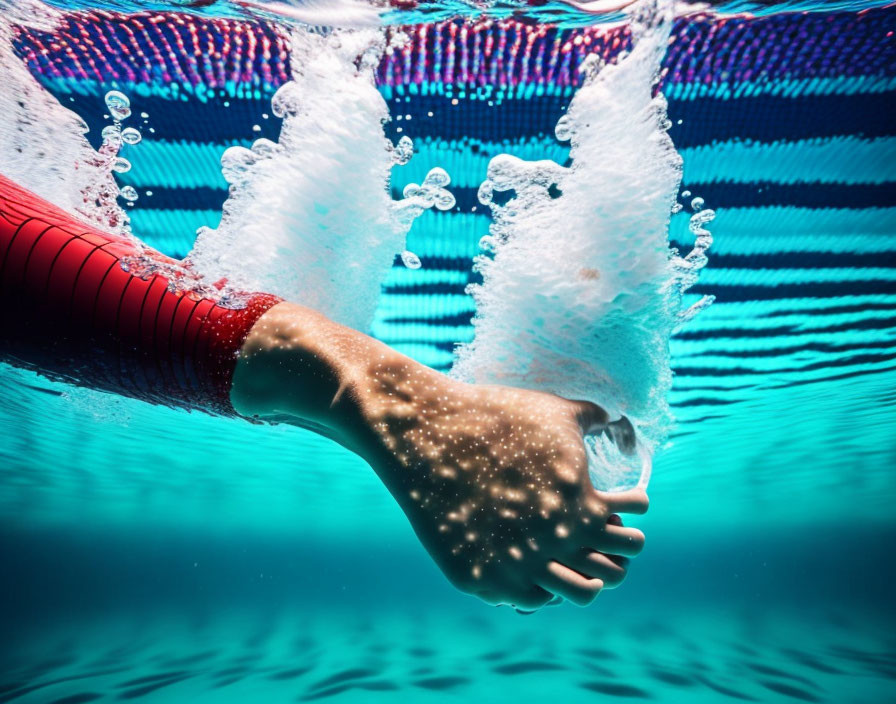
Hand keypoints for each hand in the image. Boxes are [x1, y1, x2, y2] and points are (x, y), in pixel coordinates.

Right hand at [352, 356, 648, 609]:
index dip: (628, 525)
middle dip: (611, 556)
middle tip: (592, 538)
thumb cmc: (496, 416)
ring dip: (576, 574)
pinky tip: (527, 557)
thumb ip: (595, 418)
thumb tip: (618, 418)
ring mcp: (519, 568)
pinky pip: (529, 598)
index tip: (611, 513)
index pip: (633, 540)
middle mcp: (558, 546)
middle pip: (615, 575)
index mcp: (584, 510)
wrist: (429, 434)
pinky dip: (536, 582)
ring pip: (577, 594)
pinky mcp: (481, 579)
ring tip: (563, 553)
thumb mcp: (554, 411)